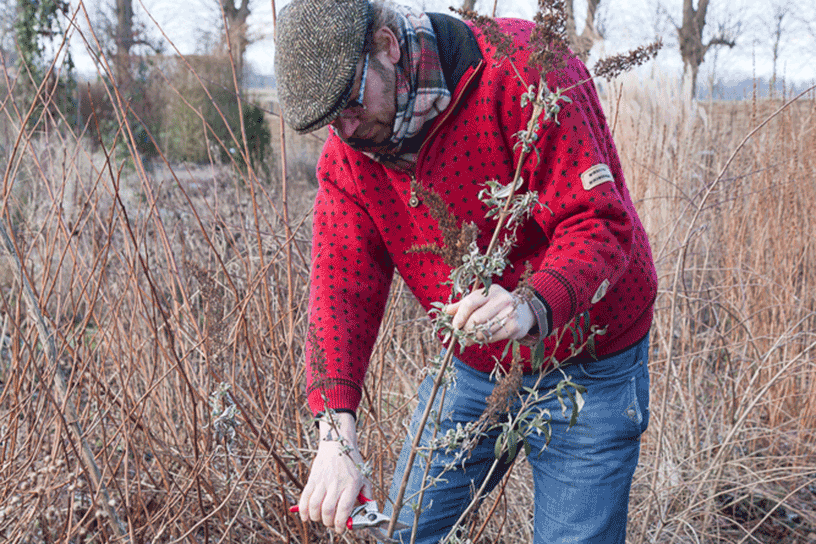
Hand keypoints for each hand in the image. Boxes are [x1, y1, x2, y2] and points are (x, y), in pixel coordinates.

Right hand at [297, 413, 371, 533]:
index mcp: (352, 484)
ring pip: (315, 505)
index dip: (341, 523)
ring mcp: (323, 480)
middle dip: (328, 522)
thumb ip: (367, 495)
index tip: (341, 529)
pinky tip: (306, 517)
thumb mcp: (364, 477)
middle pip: (328, 510)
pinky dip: (303, 509)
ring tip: (320, 519)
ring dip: (316, 517)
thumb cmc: (352, 462)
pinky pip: (305, 496)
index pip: (344, 508)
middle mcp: (337, 482)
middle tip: (331, 523)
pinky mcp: (313, 478)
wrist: (337, 443)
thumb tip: (368, 511)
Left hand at [444, 284, 534, 346]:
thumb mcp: (480, 300)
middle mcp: (502, 299)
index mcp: (490, 290)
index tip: (455, 325)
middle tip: (461, 334)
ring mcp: (510, 312)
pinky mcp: (514, 326)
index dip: (460, 316)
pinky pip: (493, 337)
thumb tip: (446, 311)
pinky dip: (484, 340)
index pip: (470, 303)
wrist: (523, 311)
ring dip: (473, 337)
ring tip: (469, 338)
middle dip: (466, 329)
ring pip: (484, 330)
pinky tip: (481, 339)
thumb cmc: (495, 305)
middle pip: (476, 318)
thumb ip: (463, 305)